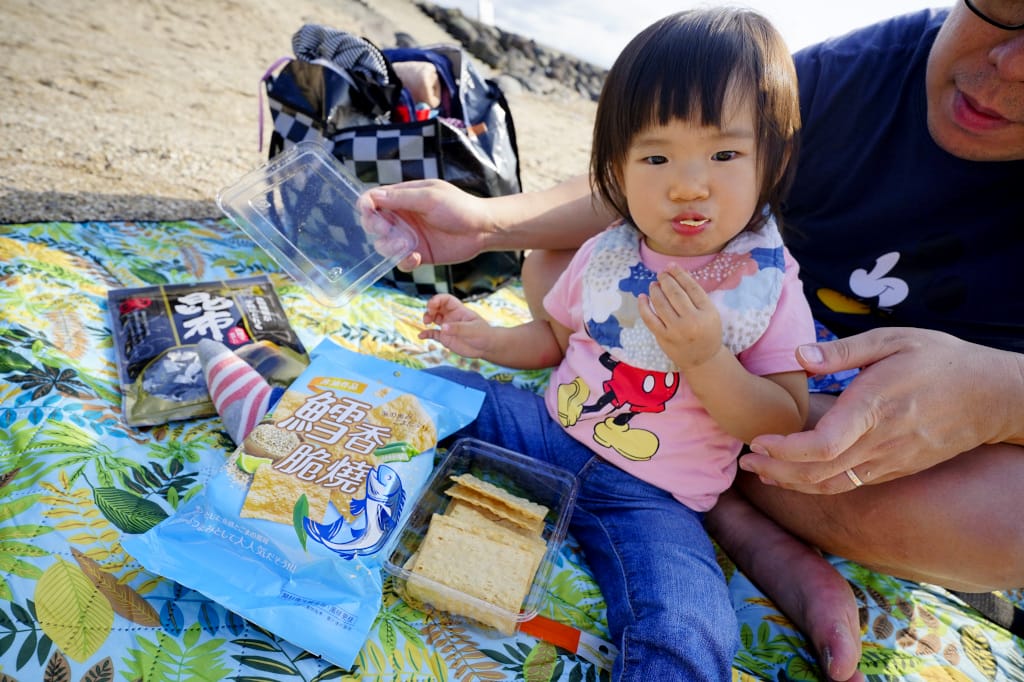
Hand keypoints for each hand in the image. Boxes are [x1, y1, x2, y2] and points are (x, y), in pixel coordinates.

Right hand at [357, 179, 490, 270]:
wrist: (482, 230)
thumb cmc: (460, 208)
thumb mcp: (430, 198)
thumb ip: (402, 198)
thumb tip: (373, 197)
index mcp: (403, 197)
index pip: (374, 199)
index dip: (367, 206)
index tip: (370, 214)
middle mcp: (403, 216)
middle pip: (373, 223)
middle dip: (375, 228)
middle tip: (387, 231)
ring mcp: (409, 236)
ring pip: (383, 244)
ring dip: (389, 247)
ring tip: (405, 247)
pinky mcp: (418, 254)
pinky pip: (400, 261)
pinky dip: (403, 262)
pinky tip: (416, 259)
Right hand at [418, 294, 493, 357]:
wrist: (486, 347)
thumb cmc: (484, 334)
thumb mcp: (473, 330)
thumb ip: (458, 328)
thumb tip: (443, 327)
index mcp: (459, 310)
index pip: (446, 299)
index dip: (437, 299)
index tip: (432, 305)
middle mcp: (451, 317)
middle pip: (437, 307)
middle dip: (430, 308)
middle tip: (429, 316)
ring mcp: (447, 327)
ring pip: (433, 318)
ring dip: (427, 318)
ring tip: (426, 323)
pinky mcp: (445, 338)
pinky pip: (433, 334)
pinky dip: (426, 334)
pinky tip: (421, 336)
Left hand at [639, 264, 722, 370]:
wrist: (703, 360)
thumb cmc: (707, 332)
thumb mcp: (710, 313)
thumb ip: (697, 295)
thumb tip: (678, 273)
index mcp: (707, 312)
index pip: (692, 287)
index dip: (680, 274)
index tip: (671, 266)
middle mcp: (692, 321)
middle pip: (676, 293)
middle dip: (666, 279)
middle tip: (661, 273)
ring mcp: (676, 330)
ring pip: (661, 303)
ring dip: (655, 290)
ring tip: (654, 284)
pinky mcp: (663, 337)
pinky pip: (649, 318)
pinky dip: (643, 306)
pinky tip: (642, 297)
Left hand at [740, 327, 1023, 492]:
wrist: (992, 395)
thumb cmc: (940, 360)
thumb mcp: (893, 340)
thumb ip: (842, 351)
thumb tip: (799, 355)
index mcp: (875, 408)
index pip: (823, 445)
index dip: (786, 451)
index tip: (758, 441)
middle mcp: (881, 442)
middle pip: (819, 473)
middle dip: (776, 472)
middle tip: (745, 461)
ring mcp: (891, 461)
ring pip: (834, 484)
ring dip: (793, 483)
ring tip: (761, 472)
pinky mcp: (897, 468)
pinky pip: (851, 483)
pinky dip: (818, 484)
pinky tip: (797, 474)